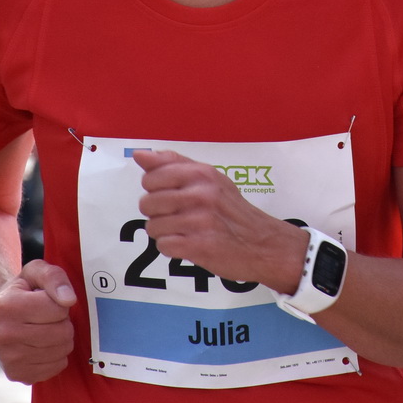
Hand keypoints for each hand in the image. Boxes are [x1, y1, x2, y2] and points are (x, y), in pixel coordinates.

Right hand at [0, 259, 76, 383]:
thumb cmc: (22, 293)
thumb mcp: (36, 272)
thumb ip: (54, 278)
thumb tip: (69, 300)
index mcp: (7, 306)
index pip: (58, 309)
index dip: (59, 303)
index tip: (46, 301)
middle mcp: (4, 335)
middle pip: (62, 332)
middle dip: (63, 322)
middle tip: (49, 318)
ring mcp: (9, 358)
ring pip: (62, 351)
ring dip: (62, 339)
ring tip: (46, 330)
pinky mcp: (17, 375)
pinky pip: (57, 367)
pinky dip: (57, 356)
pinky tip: (43, 346)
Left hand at [134, 149, 307, 293]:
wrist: (263, 243)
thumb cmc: (232, 210)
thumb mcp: (209, 178)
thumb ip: (173, 164)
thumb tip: (139, 154)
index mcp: (201, 173)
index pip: (150, 177)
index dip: (154, 190)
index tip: (171, 195)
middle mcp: (201, 194)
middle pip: (147, 204)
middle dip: (158, 214)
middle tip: (179, 216)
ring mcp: (200, 221)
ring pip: (153, 227)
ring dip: (165, 233)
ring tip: (186, 231)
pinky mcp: (199, 246)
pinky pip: (163, 246)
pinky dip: (173, 248)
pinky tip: (189, 244)